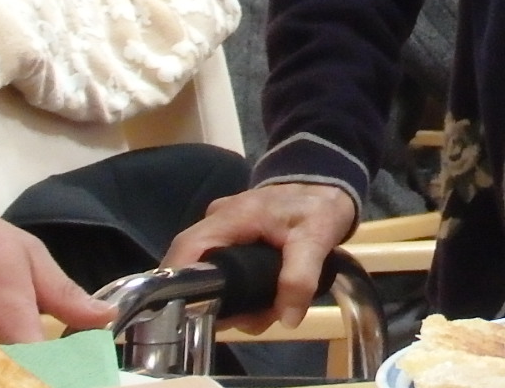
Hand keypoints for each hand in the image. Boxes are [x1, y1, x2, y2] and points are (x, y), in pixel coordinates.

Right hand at [165, 182, 355, 329]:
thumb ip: (300, 277)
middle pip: (195, 272)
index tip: (191, 317)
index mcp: (230, 217)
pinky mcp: (232, 240)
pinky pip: (223, 271)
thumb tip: (287, 319)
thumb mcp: (316, 238)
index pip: (185, 251)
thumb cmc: (318, 206)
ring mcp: (222, 231)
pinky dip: (242, 290)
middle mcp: (217, 222)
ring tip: (270, 308)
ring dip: (237, 301)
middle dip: (221, 304)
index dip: (178, 285)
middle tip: (255, 317)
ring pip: (211, 277)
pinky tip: (266, 298)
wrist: (326, 185)